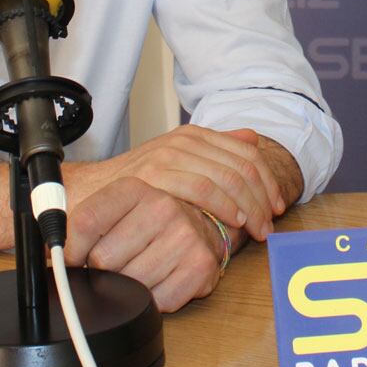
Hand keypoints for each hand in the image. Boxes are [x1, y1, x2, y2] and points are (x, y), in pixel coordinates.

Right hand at [64, 124, 285, 240]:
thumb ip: (215, 150)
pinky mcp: (156, 176)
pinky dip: (224, 206)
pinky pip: (203, 189)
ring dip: (249, 207)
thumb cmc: (135, 187)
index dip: (268, 181)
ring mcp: (170, 157)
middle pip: (242, 167)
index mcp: (194, 136)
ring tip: (256, 230)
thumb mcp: (178, 162)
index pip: (247, 153)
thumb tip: (252, 137)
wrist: (89, 195)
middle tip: (270, 225)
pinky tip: (233, 223)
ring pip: (227, 178)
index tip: (277, 207)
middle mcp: (184, 141)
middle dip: (263, 198)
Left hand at [65, 176, 224, 310]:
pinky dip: (152, 300)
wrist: (201, 227)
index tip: (73, 259)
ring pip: (128, 284)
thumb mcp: (115, 211)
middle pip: (103, 258)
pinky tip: (159, 280)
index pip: (85, 222)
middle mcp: (162, 206)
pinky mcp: (200, 265)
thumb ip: (80, 225)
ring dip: (127, 288)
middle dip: (102, 271)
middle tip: (115, 264)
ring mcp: (184, 235)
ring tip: (140, 269)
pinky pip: (156, 300)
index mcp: (134, 188)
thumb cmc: (151, 224)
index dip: (71, 250)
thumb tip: (46, 249)